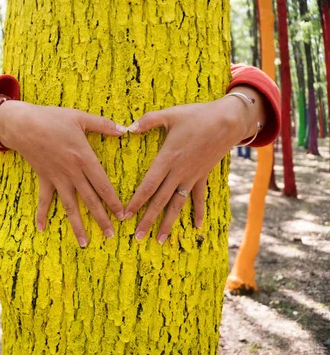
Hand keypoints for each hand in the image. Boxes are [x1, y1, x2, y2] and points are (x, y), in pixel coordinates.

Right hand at [0, 98, 127, 246]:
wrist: (23, 125)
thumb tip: (124, 129)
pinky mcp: (44, 178)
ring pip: (69, 206)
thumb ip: (103, 125)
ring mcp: (57, 178)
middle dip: (101, 219)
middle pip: (89, 200)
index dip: (113, 202)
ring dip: (77, 225)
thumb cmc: (52, 118)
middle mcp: (72, 173)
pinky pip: (44, 200)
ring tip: (84, 243)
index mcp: (84, 159)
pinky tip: (41, 229)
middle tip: (110, 236)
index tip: (123, 215)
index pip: (103, 185)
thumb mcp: (80, 118)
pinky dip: (42, 214)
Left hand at [124, 87, 266, 243]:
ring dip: (168, 223)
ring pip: (177, 204)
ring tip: (160, 239)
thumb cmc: (197, 116)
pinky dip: (198, 212)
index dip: (136, 201)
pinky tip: (196, 226)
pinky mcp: (203, 176)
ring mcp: (192, 176)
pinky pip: (199, 198)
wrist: (229, 121)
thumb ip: (147, 121)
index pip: (148, 185)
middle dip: (148, 220)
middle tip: (137, 237)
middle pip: (160, 201)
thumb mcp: (170, 114)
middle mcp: (179, 172)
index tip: (126, 215)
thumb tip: (127, 128)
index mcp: (167, 159)